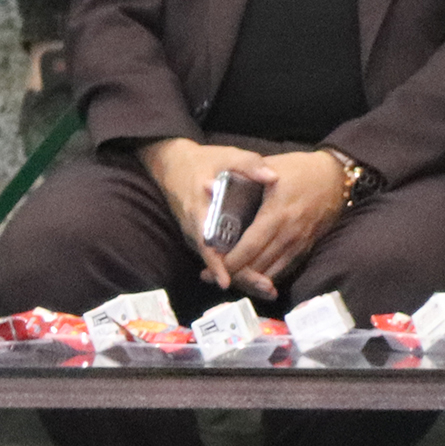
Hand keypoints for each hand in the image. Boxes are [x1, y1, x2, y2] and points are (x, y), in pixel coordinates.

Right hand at [139, 136, 267, 291]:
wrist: (172, 164)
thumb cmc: (202, 161)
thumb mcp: (225, 156)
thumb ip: (249, 164)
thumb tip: (272, 177)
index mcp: (198, 209)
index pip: (205, 241)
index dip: (215, 263)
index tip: (227, 280)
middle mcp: (194, 228)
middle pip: (214, 260)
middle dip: (240, 277)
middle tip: (266, 288)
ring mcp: (195, 235)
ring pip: (216, 263)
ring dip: (241, 276)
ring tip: (268, 288)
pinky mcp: (200, 238)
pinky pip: (217, 257)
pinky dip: (236, 268)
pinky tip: (258, 277)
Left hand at [222, 150, 351, 298]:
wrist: (336, 178)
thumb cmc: (299, 169)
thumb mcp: (271, 166)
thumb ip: (243, 175)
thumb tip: (210, 185)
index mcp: (277, 213)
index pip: (251, 246)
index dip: (232, 260)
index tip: (213, 265)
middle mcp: (289, 234)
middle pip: (259, 264)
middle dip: (235, 274)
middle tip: (212, 276)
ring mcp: (299, 243)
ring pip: (272, 271)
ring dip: (250, 279)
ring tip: (227, 279)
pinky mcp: (306, 248)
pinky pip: (285, 269)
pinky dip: (268, 276)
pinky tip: (253, 279)